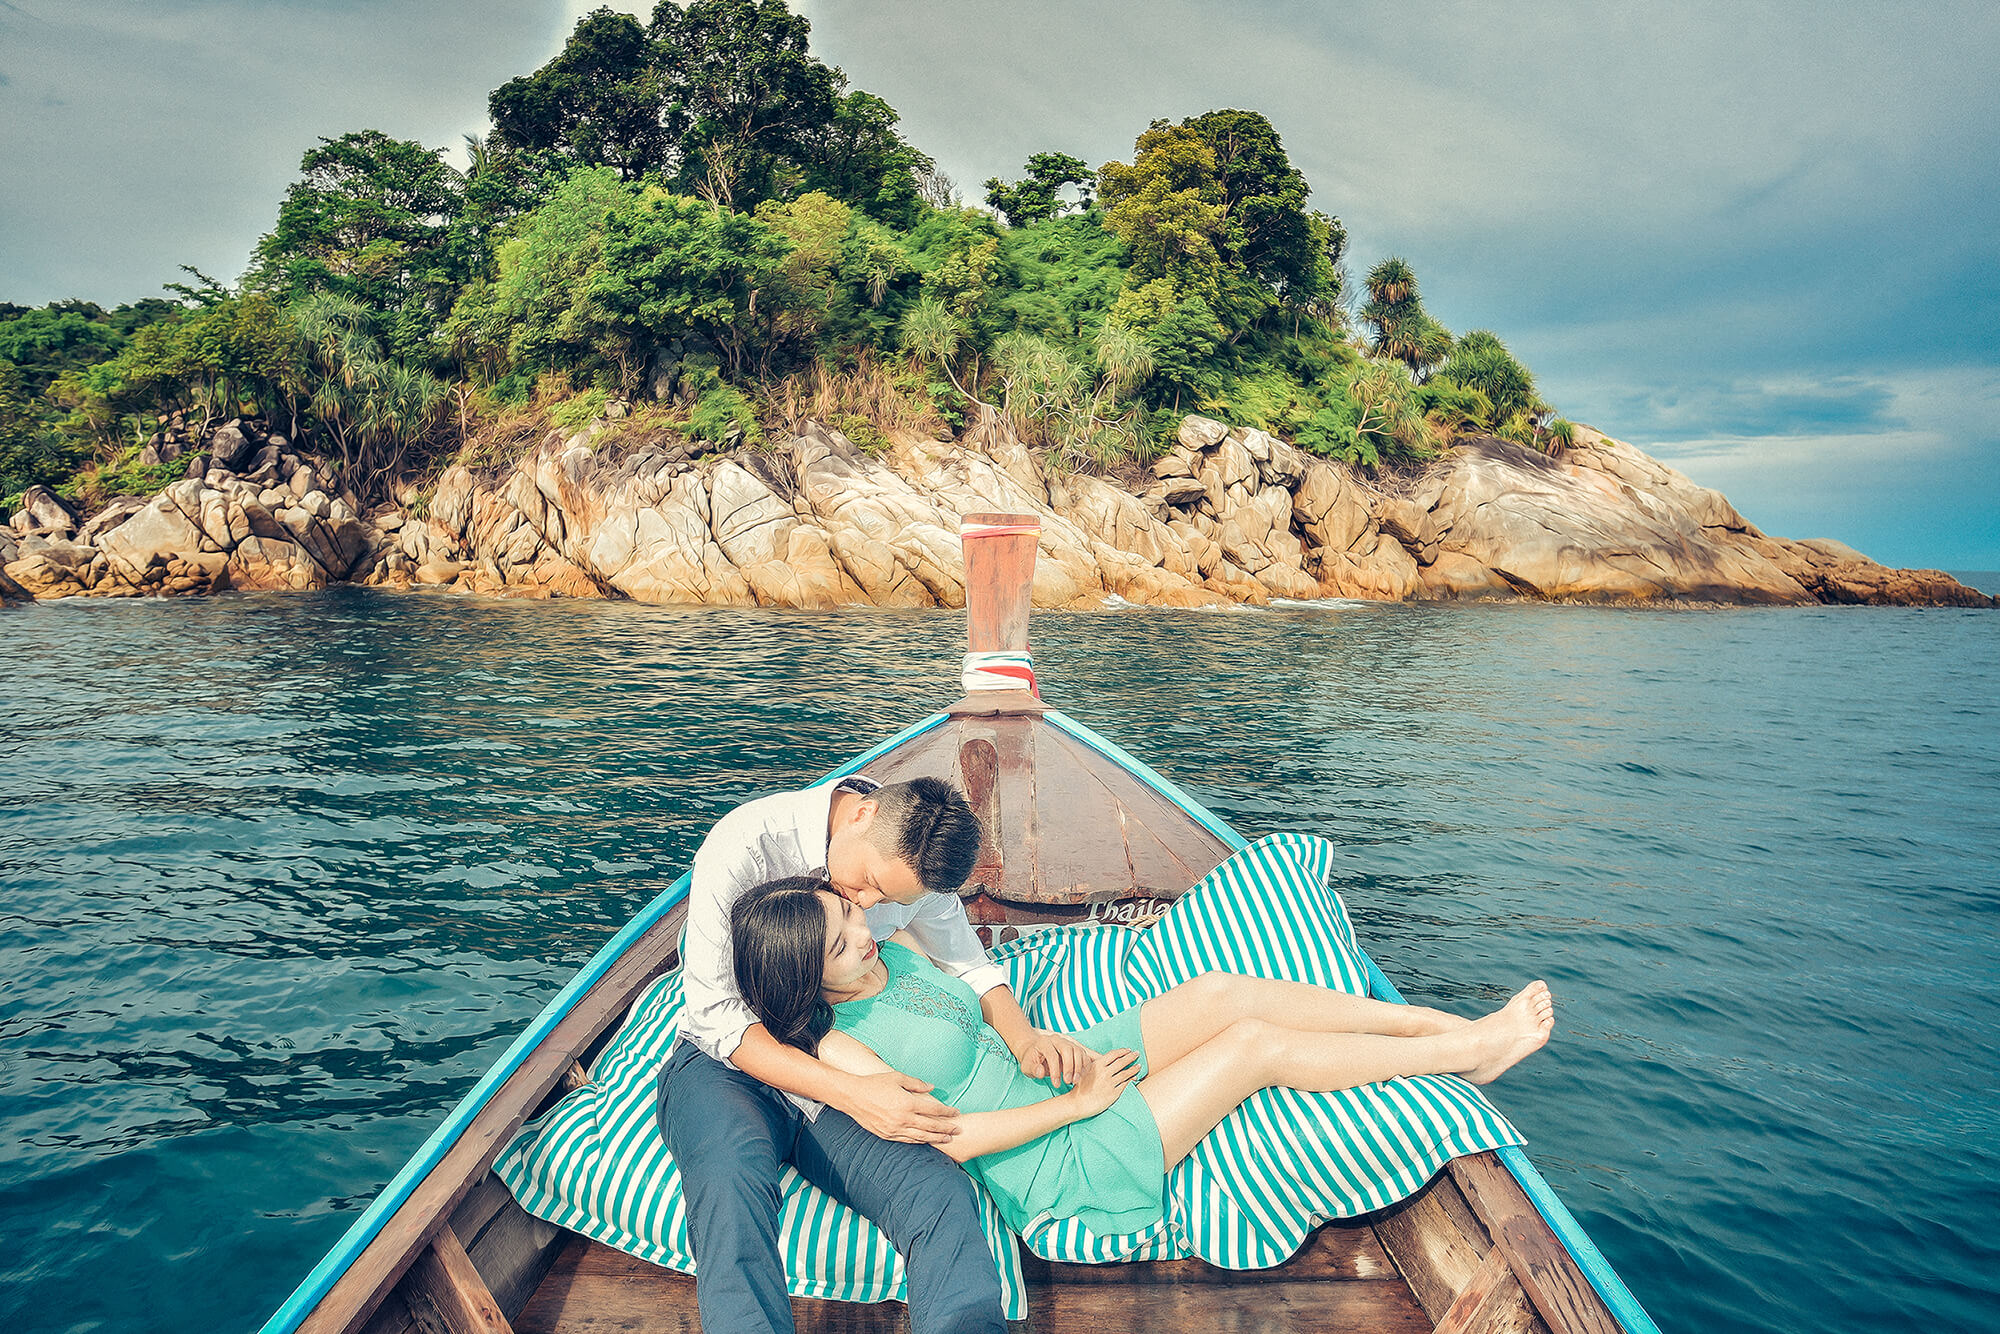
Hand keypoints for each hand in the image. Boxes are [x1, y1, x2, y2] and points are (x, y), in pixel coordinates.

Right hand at [841, 1070, 960, 1143]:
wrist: (852, 1096)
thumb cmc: (875, 1083)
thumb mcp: (897, 1077)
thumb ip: (916, 1083)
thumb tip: (932, 1087)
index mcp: (907, 1103)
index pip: (933, 1109)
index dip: (947, 1112)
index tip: (956, 1113)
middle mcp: (902, 1118)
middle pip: (930, 1126)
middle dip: (946, 1129)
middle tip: (958, 1130)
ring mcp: (894, 1129)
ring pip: (920, 1137)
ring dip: (936, 1138)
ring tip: (947, 1139)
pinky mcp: (886, 1135)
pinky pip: (907, 1140)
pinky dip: (918, 1141)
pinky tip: (926, 1141)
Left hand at [1014, 1029, 1093, 1087]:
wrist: (1036, 1052)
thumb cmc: (1031, 1060)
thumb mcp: (1027, 1066)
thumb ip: (1033, 1069)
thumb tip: (1041, 1072)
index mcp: (1043, 1042)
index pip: (1052, 1055)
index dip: (1055, 1071)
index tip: (1056, 1084)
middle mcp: (1056, 1039)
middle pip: (1068, 1049)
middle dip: (1069, 1067)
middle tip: (1068, 1081)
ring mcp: (1067, 1042)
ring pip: (1078, 1051)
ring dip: (1079, 1067)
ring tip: (1075, 1081)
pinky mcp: (1074, 1048)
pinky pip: (1083, 1054)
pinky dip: (1084, 1065)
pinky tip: (1080, 1076)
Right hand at [1066, 1049, 1139, 1116]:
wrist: (1077, 1103)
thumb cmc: (1080, 1087)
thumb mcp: (1085, 1070)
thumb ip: (1096, 1064)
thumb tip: (1106, 1059)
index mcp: (1097, 1065)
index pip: (1113, 1054)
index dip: (1122, 1051)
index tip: (1128, 1050)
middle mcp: (1104, 1073)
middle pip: (1122, 1062)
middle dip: (1131, 1056)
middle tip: (1137, 1053)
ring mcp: (1109, 1083)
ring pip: (1126, 1073)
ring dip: (1134, 1068)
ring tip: (1139, 1066)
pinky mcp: (1113, 1094)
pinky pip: (1125, 1085)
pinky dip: (1131, 1080)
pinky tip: (1134, 1078)